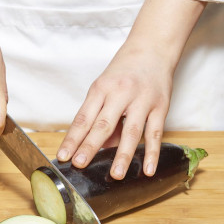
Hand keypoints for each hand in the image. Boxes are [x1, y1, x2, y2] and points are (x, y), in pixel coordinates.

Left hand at [59, 44, 172, 178]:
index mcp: (101, 88)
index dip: (72, 138)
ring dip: (123, 155)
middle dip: (90, 146)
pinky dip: (152, 152)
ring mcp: (142, 100)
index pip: (84, 118)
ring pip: (131, 131)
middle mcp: (120, 93)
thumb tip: (96, 147)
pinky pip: (155, 132)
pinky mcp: (160, 106)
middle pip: (103, 124)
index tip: (63, 156)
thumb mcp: (105, 86)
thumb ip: (99, 115)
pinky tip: (148, 169)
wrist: (153, 48)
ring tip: (115, 175)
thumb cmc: (124, 70)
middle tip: (80, 164)